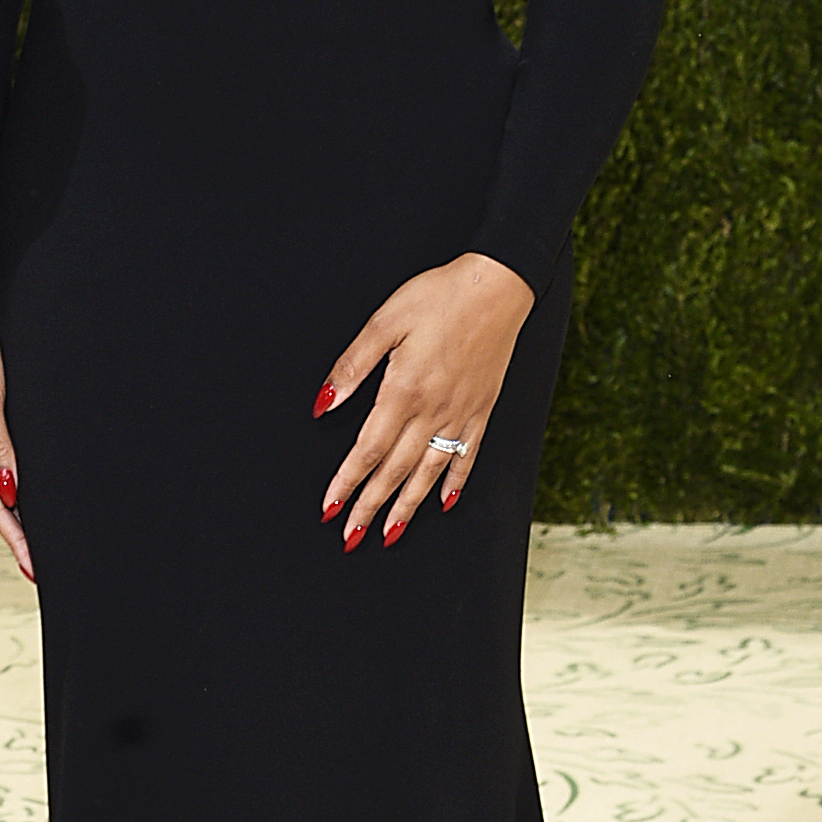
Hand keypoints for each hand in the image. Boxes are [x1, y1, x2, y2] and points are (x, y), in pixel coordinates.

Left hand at [314, 253, 534, 546]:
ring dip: (407, 507)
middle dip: (370, 506)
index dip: (347, 482)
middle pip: (395, 471)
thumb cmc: (438, 296)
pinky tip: (443, 503)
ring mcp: (461, 414)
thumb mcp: (384, 322)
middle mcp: (433, 411)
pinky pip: (466, 456)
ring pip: (429, 473)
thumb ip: (352, 367)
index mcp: (403, 391)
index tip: (329, 508)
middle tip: (351, 536)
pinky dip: (454, 483)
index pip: (368, 450)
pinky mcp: (482, 410)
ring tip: (389, 534)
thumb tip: (324, 404)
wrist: (497, 285)